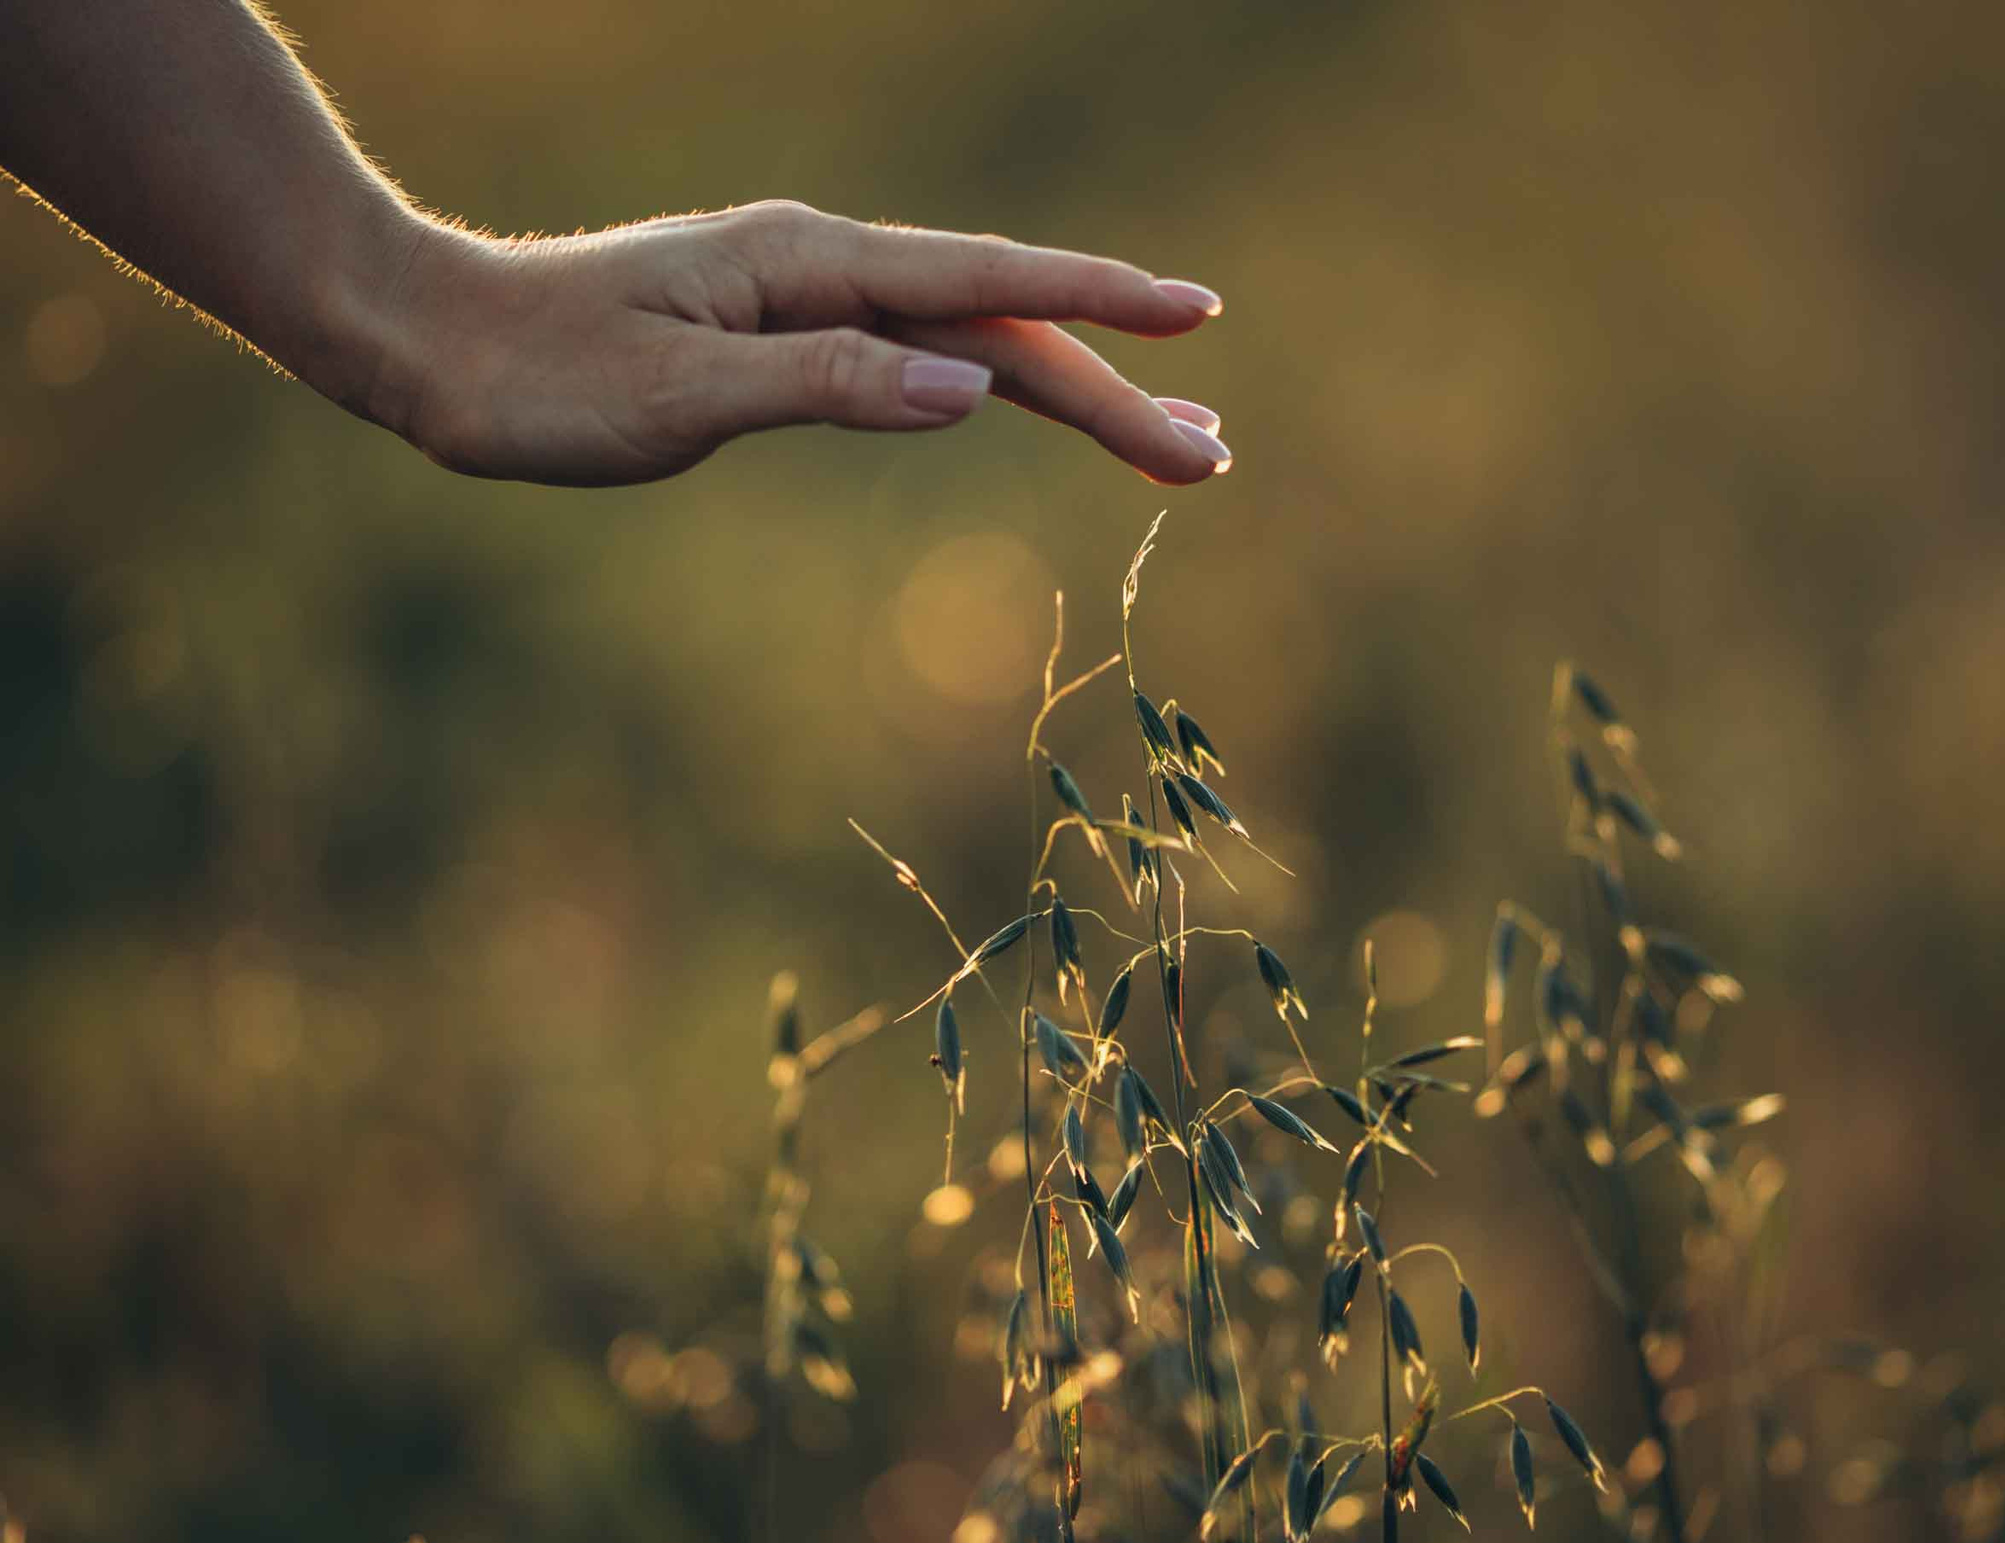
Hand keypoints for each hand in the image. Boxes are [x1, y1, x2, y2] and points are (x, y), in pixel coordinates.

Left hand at [360, 201, 1231, 487]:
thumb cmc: (539, 378)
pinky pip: (924, 353)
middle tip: (1212, 456)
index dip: (1100, 305)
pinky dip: (999, 379)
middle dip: (1115, 387)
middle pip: (1003, 322)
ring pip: (973, 340)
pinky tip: (1036, 396)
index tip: (1197, 322)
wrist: (434, 343)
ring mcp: (812, 297)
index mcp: (810, 267)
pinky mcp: (791, 332)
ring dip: (1075, 388)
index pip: (986, 286)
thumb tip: (969, 391)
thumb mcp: (678, 397)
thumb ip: (828, 386)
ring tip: (1169, 438)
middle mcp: (826, 268)